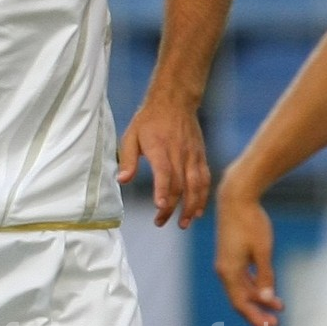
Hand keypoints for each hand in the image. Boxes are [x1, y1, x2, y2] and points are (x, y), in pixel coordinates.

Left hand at [117, 96, 209, 227]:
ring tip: (183, 223)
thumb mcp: (131, 135)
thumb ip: (127, 159)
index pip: (164, 172)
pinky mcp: (201, 157)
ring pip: (196, 186)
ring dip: (191, 207)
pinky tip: (197, 211)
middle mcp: (179, 153)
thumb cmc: (148, 120)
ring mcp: (193, 156)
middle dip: (171, 207)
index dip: (162, 190)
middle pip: (179, 185)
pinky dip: (203, 197)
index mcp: (160, 147)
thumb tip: (121, 181)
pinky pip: (205, 180)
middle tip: (160, 222)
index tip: (159, 207)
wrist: (175, 102)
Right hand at [214, 186, 284, 325]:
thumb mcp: (263, 251)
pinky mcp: (230, 256)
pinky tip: (267, 289)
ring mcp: (226, 262)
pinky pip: (241, 278)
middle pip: (239, 299)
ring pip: (241, 289)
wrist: (235, 199)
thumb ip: (265, 276)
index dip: (255, 318)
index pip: (240, 303)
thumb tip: (266, 299)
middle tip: (276, 323)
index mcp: (228, 270)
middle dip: (257, 312)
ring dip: (258, 299)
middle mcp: (223, 269)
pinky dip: (254, 287)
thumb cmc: (250, 223)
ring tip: (279, 306)